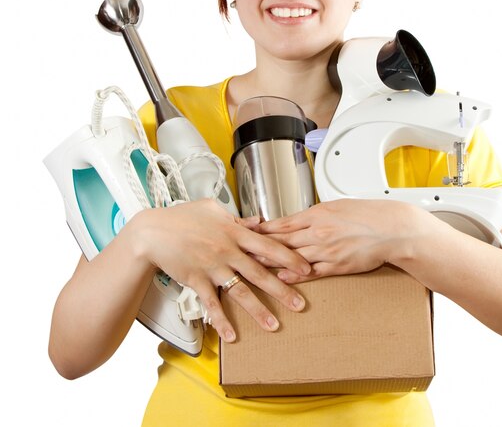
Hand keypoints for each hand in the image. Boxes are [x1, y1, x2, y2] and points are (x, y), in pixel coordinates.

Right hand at [128, 199, 310, 342]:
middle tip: (300, 303)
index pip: (269, 246)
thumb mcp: (213, 209)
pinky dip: (221, 321)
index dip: (289, 258)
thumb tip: (258, 222)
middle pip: (260, 273)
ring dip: (258, 310)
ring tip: (274, 325)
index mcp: (234, 232)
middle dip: (282, 290)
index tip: (306, 268)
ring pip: (240, 292)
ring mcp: (212, 268)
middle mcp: (227, 251)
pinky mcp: (197, 281)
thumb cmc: (181, 218)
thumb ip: (238, 218)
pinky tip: (231, 336)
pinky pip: (212, 304)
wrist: (152, 232)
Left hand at [255, 199, 429, 281]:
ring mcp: (326, 250)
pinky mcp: (336, 266)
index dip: (263, 228)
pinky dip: (294, 275)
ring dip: (271, 262)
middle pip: (282, 240)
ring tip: (252, 265)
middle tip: (240, 249)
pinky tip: (281, 278)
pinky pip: (311, 272)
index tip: (248, 230)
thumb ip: (316, 213)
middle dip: (259, 245)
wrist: (391, 229)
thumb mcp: (337, 206)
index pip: (283, 222)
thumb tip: (298, 219)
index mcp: (318, 213)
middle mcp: (319, 231)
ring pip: (292, 256)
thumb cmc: (367, 215)